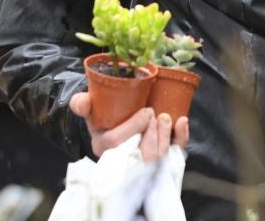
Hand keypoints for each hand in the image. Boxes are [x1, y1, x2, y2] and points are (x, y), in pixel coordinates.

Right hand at [68, 93, 190, 158]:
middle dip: (152, 133)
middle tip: (156, 114)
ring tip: (165, 118)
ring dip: (165, 136)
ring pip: (158, 158)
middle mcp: (123, 161)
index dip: (133, 127)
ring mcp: (143, 164)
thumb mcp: (91, 112)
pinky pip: (174, 156)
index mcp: (104, 147)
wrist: (117, 127)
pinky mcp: (161, 161)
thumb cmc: (105, 120)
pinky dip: (180, 139)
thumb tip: (83, 100)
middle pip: (141, 155)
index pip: (117, 143)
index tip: (145, 112)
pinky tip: (182, 122)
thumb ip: (82, 104)